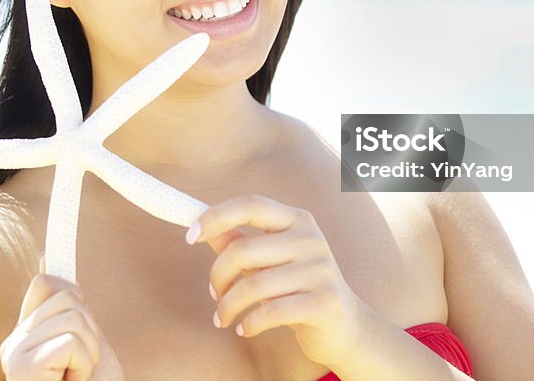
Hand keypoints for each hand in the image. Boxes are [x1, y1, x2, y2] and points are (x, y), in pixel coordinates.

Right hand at [0, 253, 124, 380]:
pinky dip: (83, 365)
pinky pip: (70, 343)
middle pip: (66, 297)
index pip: (43, 284)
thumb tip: (47, 256)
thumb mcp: (82, 340)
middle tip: (82, 361)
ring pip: (72, 318)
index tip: (54, 250)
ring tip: (77, 374)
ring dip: (89, 351)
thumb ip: (68, 308)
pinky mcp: (22, 368)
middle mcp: (13, 342)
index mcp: (26, 333)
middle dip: (90, 329)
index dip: (61, 275)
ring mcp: (14, 354)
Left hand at [186, 194, 370, 367]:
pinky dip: (249, 323)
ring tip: (223, 317)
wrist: (344, 325)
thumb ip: (238, 242)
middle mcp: (311, 238)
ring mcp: (320, 269)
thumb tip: (201, 228)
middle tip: (213, 293)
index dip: (215, 216)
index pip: (250, 204)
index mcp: (296, 219)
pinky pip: (270, 311)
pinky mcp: (324, 301)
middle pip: (243, 249)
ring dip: (228, 305)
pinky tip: (244, 328)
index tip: (189, 236)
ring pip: (253, 285)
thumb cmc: (297, 287)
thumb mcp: (269, 260)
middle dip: (218, 275)